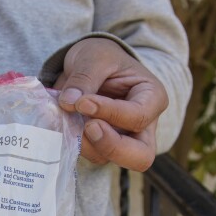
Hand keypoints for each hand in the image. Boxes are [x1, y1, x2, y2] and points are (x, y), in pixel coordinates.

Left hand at [54, 37, 168, 170]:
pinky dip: (74, 143)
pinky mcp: (101, 146)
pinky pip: (89, 153)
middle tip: (88, 127)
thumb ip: (84, 78)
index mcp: (152, 98)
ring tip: (67, 117)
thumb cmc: (103, 57)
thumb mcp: (95, 56)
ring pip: (110, 158)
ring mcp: (122, 140)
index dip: (110, 113)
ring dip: (85, 143)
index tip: (82, 102)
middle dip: (111, 146)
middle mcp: (144, 126)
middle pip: (140, 156)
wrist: (91, 64)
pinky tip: (63, 124)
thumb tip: (68, 102)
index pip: (138, 116)